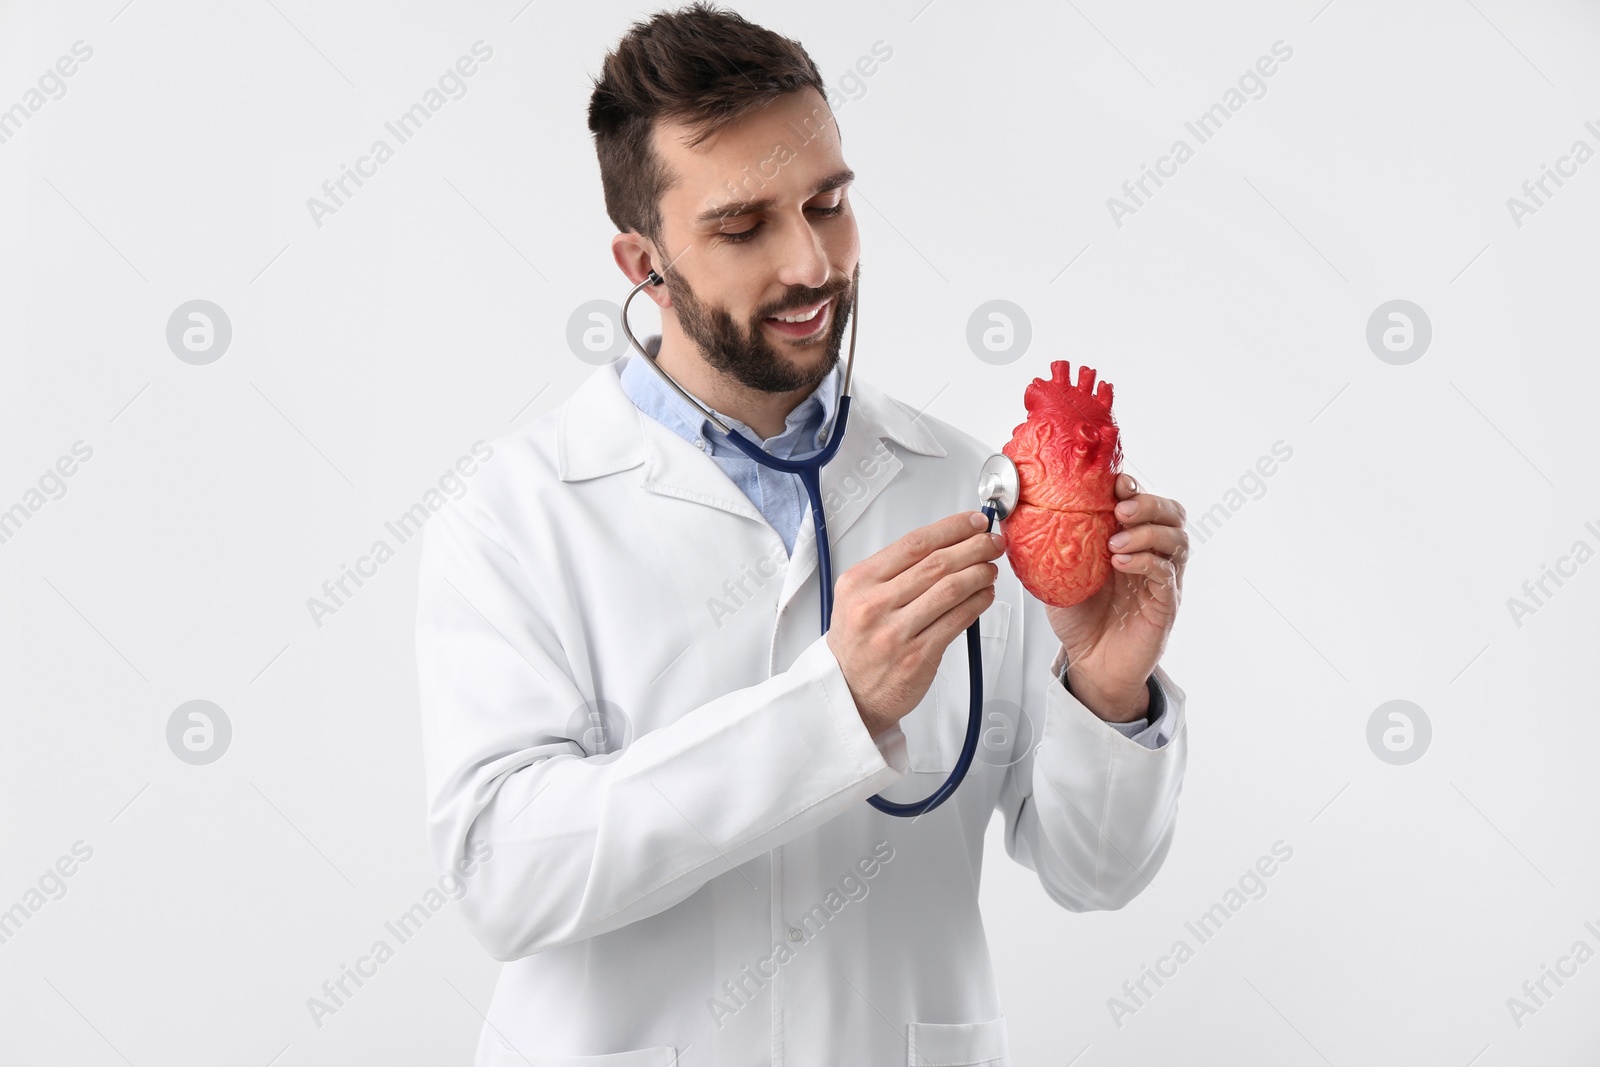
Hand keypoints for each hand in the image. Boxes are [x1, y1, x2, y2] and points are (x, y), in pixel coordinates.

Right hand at [828, 512, 1004, 738]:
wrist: (847, 692)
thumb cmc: (858, 643)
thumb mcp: (857, 598)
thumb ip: (893, 573)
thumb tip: (945, 545)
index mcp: (859, 582)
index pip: (913, 544)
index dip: (951, 529)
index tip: (973, 523)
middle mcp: (875, 605)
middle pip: (936, 563)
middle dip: (973, 547)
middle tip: (992, 543)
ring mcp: (896, 632)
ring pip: (950, 590)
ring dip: (979, 574)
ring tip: (991, 569)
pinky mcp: (917, 657)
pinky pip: (956, 621)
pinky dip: (977, 604)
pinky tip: (985, 595)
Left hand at [1043, 474, 1185, 720]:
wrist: (1090, 663)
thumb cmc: (1080, 618)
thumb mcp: (1057, 573)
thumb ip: (1045, 544)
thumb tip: (1012, 513)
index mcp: (1129, 540)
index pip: (1144, 501)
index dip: (1133, 486)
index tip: (1113, 482)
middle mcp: (1152, 554)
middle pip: (1172, 513)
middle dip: (1148, 502)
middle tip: (1120, 507)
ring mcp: (1163, 579)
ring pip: (1176, 539)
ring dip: (1146, 532)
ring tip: (1115, 541)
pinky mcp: (1165, 603)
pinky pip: (1166, 573)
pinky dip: (1145, 561)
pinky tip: (1121, 562)